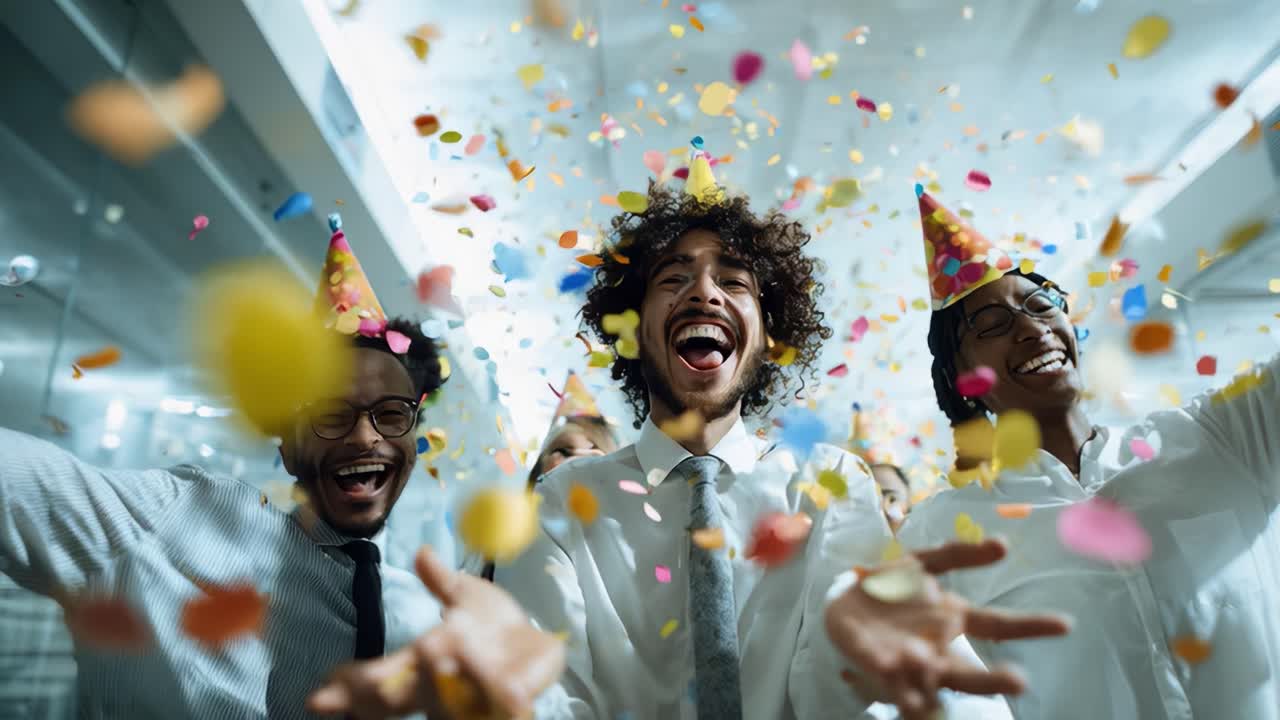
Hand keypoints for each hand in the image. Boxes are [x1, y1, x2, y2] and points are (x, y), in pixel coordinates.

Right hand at [307, 546, 565, 719]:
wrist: (540, 641)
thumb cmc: (496, 625)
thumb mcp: (466, 596)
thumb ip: (442, 582)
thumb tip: (421, 552)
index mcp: (425, 660)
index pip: (379, 679)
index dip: (349, 688)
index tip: (318, 696)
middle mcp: (441, 685)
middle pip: (396, 701)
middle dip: (373, 698)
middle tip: (347, 693)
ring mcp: (471, 697)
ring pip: (442, 702)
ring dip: (435, 678)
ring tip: (427, 648)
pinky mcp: (506, 701)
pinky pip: (495, 700)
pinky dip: (491, 686)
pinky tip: (498, 681)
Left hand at [824, 539, 1070, 719]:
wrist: (841, 602)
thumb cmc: (891, 586)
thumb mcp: (923, 562)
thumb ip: (958, 553)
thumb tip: (1002, 545)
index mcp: (953, 619)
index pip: (998, 625)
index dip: (1031, 626)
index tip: (1066, 624)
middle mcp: (938, 647)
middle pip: (970, 671)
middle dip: (993, 679)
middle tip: (1020, 681)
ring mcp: (909, 661)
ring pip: (933, 682)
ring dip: (938, 678)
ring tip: (937, 666)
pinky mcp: (878, 666)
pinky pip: (893, 681)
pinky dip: (903, 686)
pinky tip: (908, 685)